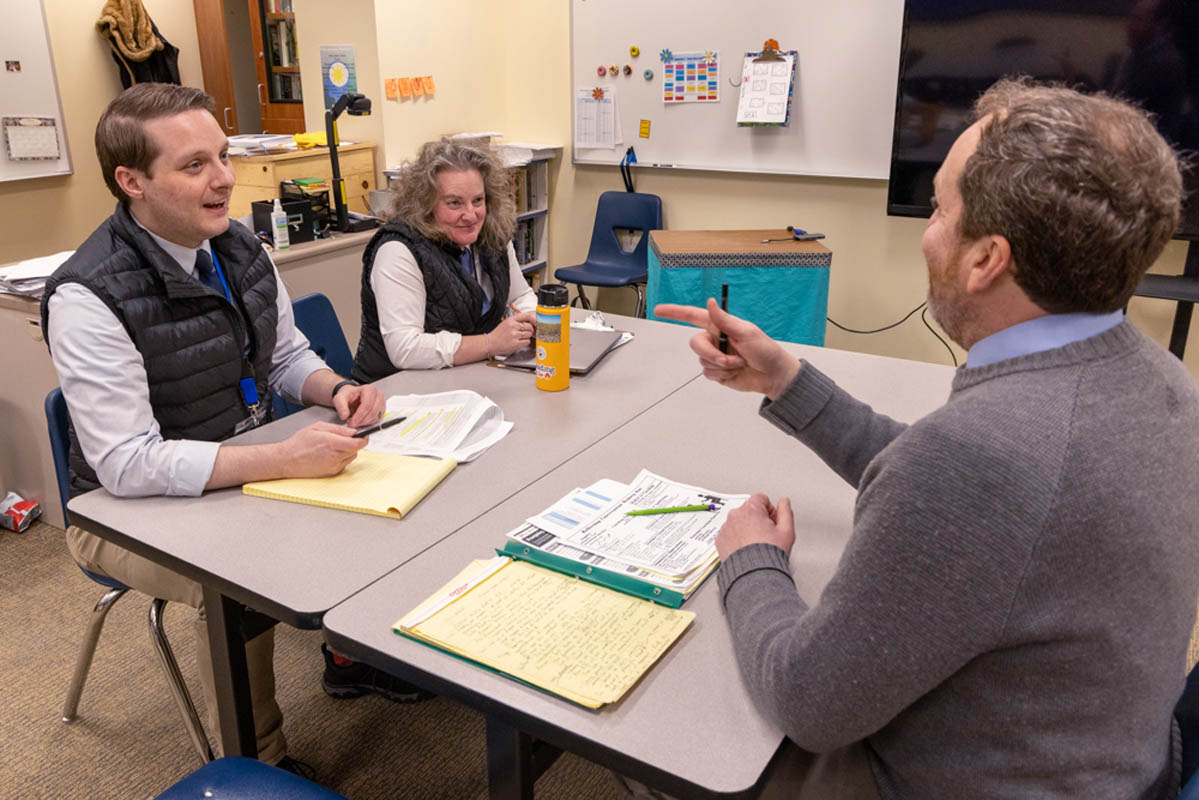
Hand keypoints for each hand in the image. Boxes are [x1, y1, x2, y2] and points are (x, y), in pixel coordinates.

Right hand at [278, 421, 366, 477]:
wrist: (287, 460)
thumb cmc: (299, 443)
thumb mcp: (317, 427)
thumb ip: (338, 429)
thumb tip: (353, 431)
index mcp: (331, 443)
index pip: (357, 443)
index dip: (363, 439)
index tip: (364, 435)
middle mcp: (334, 456)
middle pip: (356, 450)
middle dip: (354, 443)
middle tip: (345, 438)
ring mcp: (334, 466)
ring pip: (351, 457)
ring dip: (348, 450)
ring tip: (334, 445)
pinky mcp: (332, 473)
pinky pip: (344, 463)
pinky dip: (342, 457)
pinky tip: (330, 453)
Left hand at [333, 382, 384, 426]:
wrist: (352, 396)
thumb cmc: (348, 396)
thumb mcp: (340, 398)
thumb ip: (341, 406)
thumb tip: (344, 416)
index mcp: (369, 389)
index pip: (367, 405)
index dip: (359, 416)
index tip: (352, 423)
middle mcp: (378, 395)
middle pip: (372, 412)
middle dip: (361, 420)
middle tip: (352, 424)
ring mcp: (381, 402)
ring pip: (375, 417)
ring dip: (364, 422)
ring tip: (354, 421)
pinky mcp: (382, 410)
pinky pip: (376, 420)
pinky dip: (367, 423)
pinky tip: (360, 421)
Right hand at [488, 310, 535, 355]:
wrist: (490, 343)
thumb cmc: (498, 334)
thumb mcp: (506, 323)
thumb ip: (517, 321)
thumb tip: (530, 322)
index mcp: (511, 320)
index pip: (526, 316)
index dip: (533, 319)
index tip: (536, 322)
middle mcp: (513, 326)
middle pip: (529, 326)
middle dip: (530, 330)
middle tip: (526, 332)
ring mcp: (514, 335)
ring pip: (529, 334)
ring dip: (527, 336)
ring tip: (520, 337)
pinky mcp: (515, 343)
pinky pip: (527, 341)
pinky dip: (525, 342)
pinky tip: (519, 342)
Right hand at [654, 300, 800, 398]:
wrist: (773, 375)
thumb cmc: (765, 350)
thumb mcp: (746, 332)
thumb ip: (724, 320)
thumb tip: (710, 302)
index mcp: (720, 325)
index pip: (692, 316)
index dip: (675, 312)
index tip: (659, 310)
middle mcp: (715, 339)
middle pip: (695, 344)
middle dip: (711, 354)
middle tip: (730, 359)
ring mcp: (715, 356)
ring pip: (703, 361)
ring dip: (722, 366)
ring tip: (739, 364)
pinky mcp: (717, 372)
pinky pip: (708, 374)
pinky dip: (722, 375)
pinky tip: (735, 373)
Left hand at [716, 494, 794, 559]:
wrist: (753, 574)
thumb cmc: (769, 554)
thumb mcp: (787, 531)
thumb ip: (786, 511)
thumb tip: (784, 502)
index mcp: (751, 509)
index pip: (761, 499)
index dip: (770, 510)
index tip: (773, 522)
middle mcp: (735, 515)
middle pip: (749, 509)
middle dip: (758, 519)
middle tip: (766, 535)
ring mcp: (725, 528)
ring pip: (738, 521)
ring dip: (746, 528)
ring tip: (756, 544)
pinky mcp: (720, 540)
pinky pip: (730, 533)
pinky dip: (737, 538)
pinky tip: (746, 548)